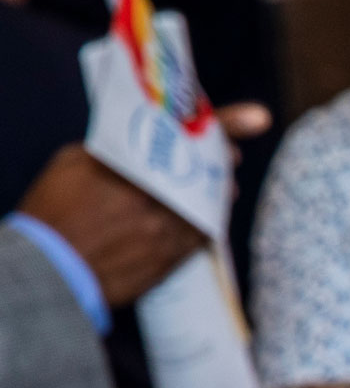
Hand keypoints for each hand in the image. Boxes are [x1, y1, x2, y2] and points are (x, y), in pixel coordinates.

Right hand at [14, 104, 268, 310]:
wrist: (53, 269)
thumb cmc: (55, 211)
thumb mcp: (75, 162)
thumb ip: (114, 151)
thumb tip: (139, 146)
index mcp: (134, 165)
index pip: (186, 136)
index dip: (226, 124)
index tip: (258, 117)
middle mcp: (158, 196)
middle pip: (208, 173)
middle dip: (222, 160)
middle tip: (228, 154)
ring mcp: (170, 230)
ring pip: (211, 206)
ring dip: (218, 193)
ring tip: (217, 183)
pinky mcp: (173, 259)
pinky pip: (202, 236)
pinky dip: (206, 222)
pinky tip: (202, 216)